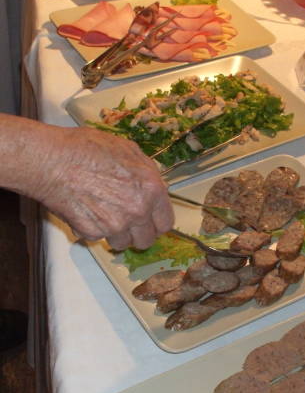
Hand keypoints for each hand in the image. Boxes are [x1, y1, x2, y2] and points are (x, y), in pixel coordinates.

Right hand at [38, 127, 173, 249]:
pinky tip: (85, 211)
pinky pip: (98, 238)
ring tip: (103, 214)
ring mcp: (115, 225)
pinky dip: (93, 230)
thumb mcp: (126, 149)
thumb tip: (152, 183)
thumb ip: (145, 171)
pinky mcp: (93, 233)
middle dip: (138, 233)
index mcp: (151, 189)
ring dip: (116, 234)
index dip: (156, 222)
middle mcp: (138, 211)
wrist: (51, 161)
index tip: (150, 222)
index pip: (166, 222)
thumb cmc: (85, 149)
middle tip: (126, 222)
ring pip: (123, 243)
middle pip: (146, 239)